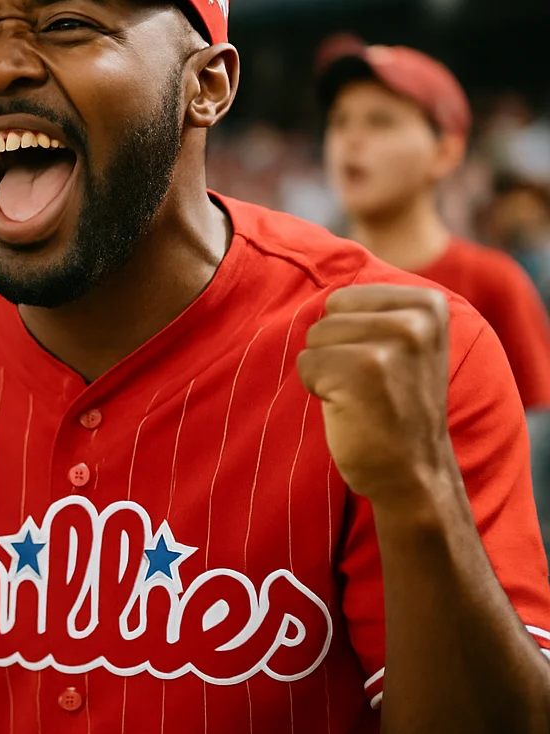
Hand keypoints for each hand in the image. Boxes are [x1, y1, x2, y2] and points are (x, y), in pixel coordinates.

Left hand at [296, 284, 459, 508]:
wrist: (412, 472)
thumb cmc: (392, 406)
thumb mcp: (401, 344)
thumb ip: (374, 309)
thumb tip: (312, 261)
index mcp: (428, 304)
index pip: (342, 298)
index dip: (346, 336)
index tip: (380, 368)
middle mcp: (416, 319)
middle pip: (326, 314)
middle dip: (334, 353)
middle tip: (369, 387)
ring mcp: (392, 344)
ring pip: (313, 339)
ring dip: (327, 372)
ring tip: (362, 398)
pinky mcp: (363, 370)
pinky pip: (305, 364)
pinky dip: (318, 390)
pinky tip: (352, 410)